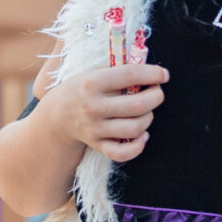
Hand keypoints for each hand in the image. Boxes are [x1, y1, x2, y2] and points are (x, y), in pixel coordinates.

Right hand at [42, 62, 168, 162]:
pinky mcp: (97, 145)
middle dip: (156, 97)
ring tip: (146, 112)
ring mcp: (95, 128)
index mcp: (92, 83)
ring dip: (148, 118)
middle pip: (137, 105)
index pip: (130, 75)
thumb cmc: (82, 88)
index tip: (163, 75)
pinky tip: (142, 135)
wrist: (57, 116)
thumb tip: (150, 68)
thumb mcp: (93, 71)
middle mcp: (93, 107)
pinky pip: (123, 153)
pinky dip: (138, 146)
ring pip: (135, 128)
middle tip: (156, 92)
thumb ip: (119, 68)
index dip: (153, 73)